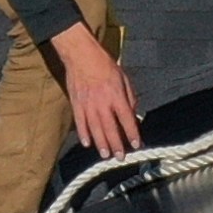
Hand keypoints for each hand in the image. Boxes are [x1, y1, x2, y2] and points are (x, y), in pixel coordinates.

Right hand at [49, 21, 138, 157]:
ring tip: (105, 155)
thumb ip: (129, 97)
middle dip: (116, 144)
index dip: (132, 133)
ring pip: (95, 129)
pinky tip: (87, 143)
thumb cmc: (105, 65)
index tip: (136, 145)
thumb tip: (133, 113)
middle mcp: (102, 102)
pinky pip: (80, 123)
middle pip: (110, 128)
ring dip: (101, 144)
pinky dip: (83, 134)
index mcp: (116, 95)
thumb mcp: (124, 78)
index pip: (126, 119)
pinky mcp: (76, 104)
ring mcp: (88, 104)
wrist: (82, 55)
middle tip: (120, 157)